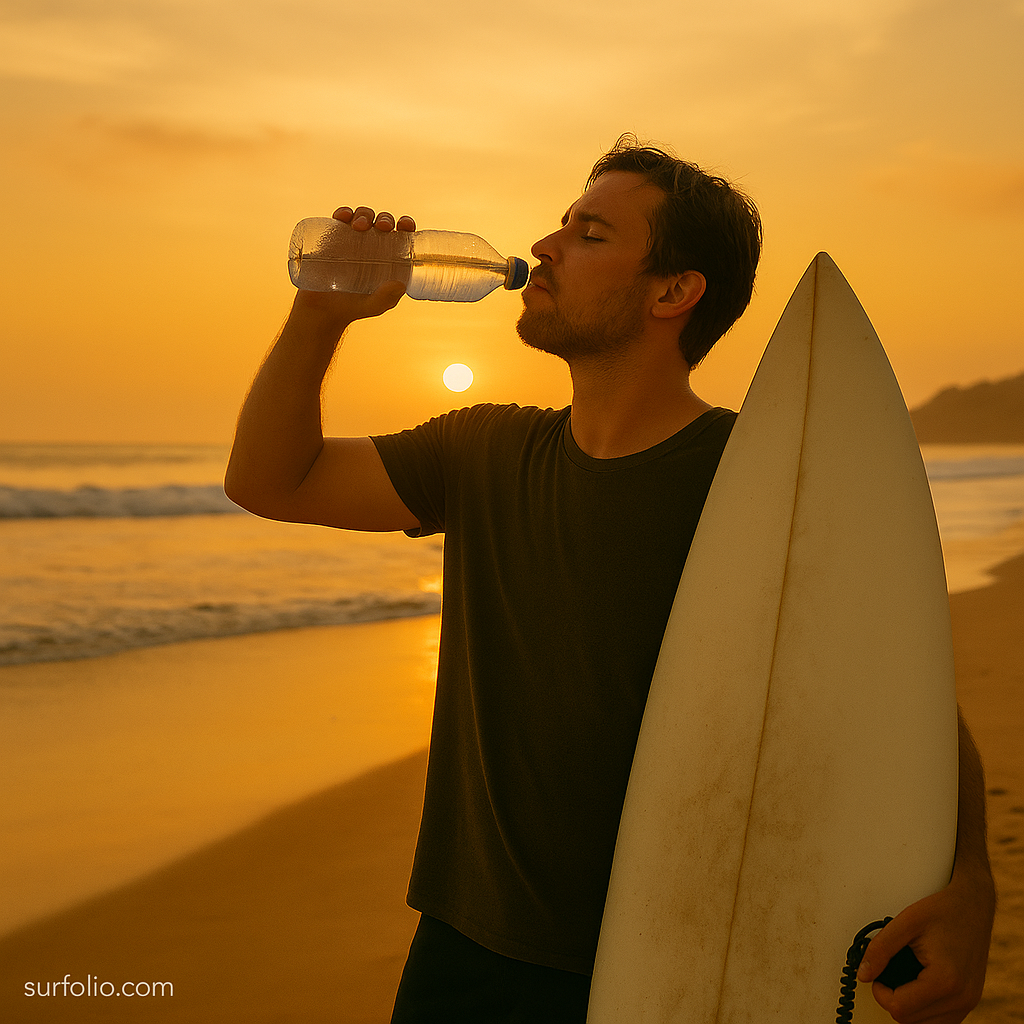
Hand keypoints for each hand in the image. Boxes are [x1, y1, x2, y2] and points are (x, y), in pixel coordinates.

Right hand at [293, 205, 416, 325]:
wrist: (322, 309)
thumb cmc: (353, 308)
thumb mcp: (373, 306)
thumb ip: (386, 298)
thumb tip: (400, 284)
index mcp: (388, 257)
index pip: (402, 235)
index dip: (406, 225)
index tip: (404, 225)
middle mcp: (373, 245)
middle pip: (383, 222)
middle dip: (385, 219)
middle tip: (382, 227)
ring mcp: (352, 239)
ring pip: (363, 217)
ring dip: (364, 214)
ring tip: (359, 226)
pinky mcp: (333, 238)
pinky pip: (340, 219)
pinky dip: (343, 213)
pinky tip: (343, 216)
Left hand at [857, 868, 994, 1023]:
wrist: (974, 905)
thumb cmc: (943, 910)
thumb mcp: (905, 922)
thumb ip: (881, 949)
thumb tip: (863, 974)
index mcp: (945, 980)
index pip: (900, 1009)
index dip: (880, 992)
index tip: (877, 973)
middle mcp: (962, 998)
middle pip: (910, 1020)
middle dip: (892, 999)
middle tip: (887, 972)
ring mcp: (969, 1003)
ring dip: (908, 1007)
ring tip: (902, 977)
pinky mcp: (970, 1002)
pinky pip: (940, 1020)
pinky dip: (923, 1009)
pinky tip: (916, 986)